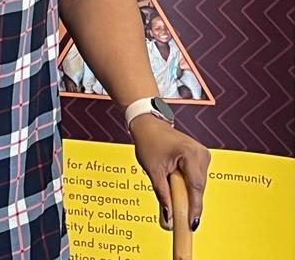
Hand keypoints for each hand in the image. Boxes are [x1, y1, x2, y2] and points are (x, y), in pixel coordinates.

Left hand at [130, 115, 209, 231]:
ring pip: (197, 185)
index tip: (191, 225)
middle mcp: (201, 154)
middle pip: (197, 188)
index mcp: (191, 153)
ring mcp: (203, 155)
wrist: (148, 125)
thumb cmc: (148, 141)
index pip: (195, 187)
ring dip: (186, 193)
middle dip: (188, 203)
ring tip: (170, 190)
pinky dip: (186, 186)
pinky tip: (175, 184)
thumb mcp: (153, 170)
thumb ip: (162, 195)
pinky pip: (195, 179)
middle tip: (179, 221)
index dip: (194, 209)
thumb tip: (168, 217)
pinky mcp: (200, 158)